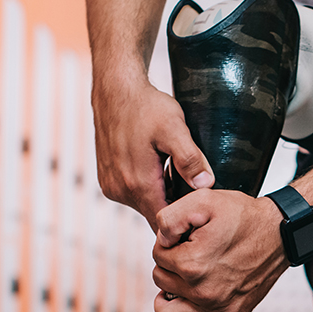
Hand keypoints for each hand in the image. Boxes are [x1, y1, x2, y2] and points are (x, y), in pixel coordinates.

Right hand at [91, 69, 215, 230]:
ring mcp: (111, 186)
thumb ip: (190, 159)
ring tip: (181, 180)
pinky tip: (161, 172)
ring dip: (162, 197)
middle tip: (198, 195)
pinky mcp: (107, 179)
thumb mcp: (174, 129)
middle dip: (176, 208)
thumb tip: (205, 185)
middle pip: (155, 214)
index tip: (202, 213)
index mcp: (137, 184)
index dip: (185, 221)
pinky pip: (133, 194)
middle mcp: (120, 190)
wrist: (115, 90)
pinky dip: (149, 188)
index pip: (165, 221)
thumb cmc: (146, 106)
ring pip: (145, 205)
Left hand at [152, 190, 288, 311]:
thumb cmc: (245, 217)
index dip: (167, 243)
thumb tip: (159, 240)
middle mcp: (203, 290)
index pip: (157, 256)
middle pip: (160, 282)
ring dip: (167, 300)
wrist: (278, 232)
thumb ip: (169, 217)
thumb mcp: (204, 201)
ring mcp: (217, 308)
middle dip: (169, 266)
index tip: (184, 238)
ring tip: (178, 286)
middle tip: (188, 254)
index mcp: (192, 263)